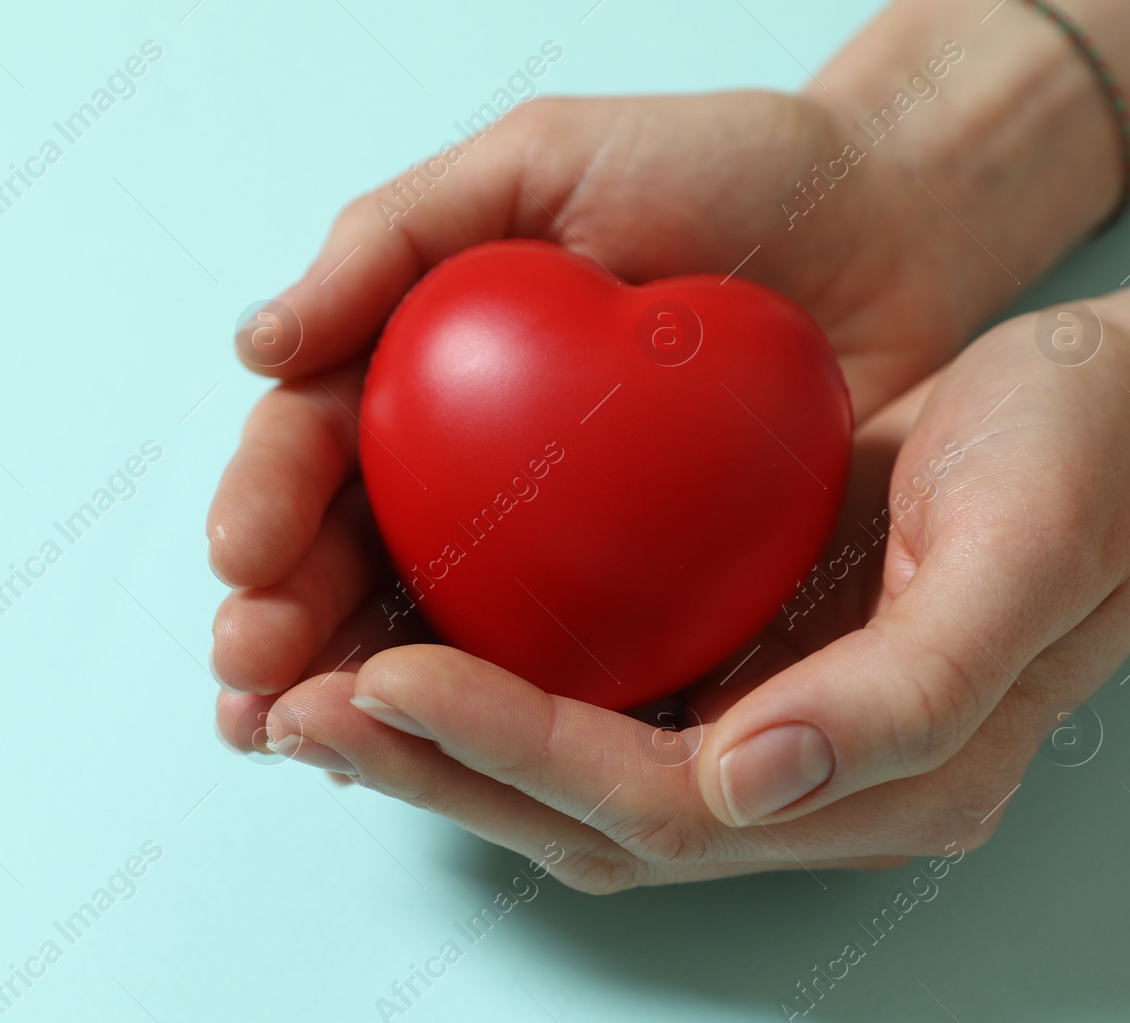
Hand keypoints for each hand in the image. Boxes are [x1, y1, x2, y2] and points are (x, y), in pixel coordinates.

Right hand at [210, 89, 982, 716]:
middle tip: (255, 681)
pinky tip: (439, 754)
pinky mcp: (638, 594)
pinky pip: (555, 661)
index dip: (268, 502)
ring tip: (307, 740)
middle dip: (288, 625)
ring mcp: (548, 540)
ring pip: (431, 629)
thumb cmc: (717, 168)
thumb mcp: (540, 160)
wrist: (884, 223)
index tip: (245, 556)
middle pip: (350, 558)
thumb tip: (258, 344)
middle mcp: (467, 464)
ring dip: (359, 693)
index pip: (316, 442)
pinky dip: (496, 715)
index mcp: (419, 367)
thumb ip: (393, 235)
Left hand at [243, 303, 1129, 890]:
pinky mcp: (725, 666)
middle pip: (582, 815)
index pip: (661, 802)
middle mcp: (800, 780)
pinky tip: (396, 640)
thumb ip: (911, 692)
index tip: (397, 678)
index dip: (520, 753)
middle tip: (296, 708)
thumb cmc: (1078, 466)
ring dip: (432, 743)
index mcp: (885, 782)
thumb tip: (750, 783)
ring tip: (307, 693)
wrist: (1095, 409)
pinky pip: (582, 699)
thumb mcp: (1031, 550)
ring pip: (562, 774)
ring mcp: (758, 731)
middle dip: (434, 770)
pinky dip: (481, 685)